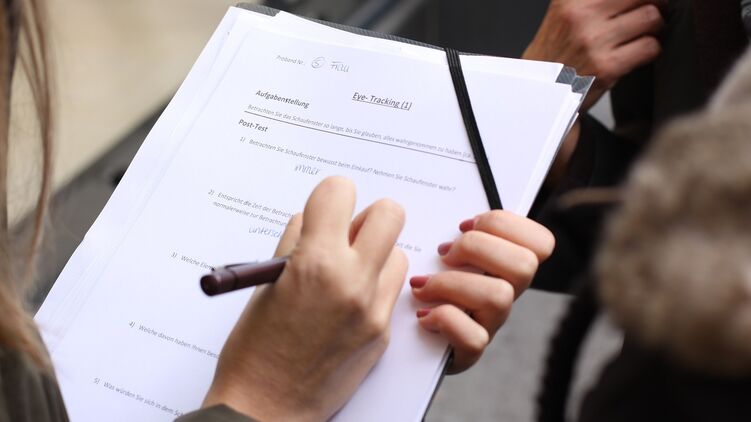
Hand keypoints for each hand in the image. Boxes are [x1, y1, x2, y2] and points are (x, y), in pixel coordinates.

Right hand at [203, 177, 407, 420]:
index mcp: (314, 262)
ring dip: (375, 256)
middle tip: (345, 237)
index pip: (340, 191)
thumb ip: (296, 244)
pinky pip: (390, 291)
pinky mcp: (383, 333)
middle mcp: (351, 281)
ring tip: (345, 276)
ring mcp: (373, 309)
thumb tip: (315, 220)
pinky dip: (374, 288)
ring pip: (397, 253)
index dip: (329, 198)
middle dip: (367, 218)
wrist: (267, 408)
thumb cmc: (254, 350)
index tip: (323, 212)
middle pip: (389, 213)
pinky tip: (348, 306)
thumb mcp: (265, 283)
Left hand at [411, 211, 553, 372]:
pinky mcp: (469, 352)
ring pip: (499, 297)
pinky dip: (444, 320)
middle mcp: (506, 294)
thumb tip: (452, 204)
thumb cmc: (423, 283)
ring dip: (452, 284)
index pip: (541, 243)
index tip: (466, 224)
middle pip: (524, 265)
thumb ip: (455, 230)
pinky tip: (423, 315)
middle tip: (444, 253)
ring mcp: (490, 324)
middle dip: (478, 248)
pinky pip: (474, 338)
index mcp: (504, 266)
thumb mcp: (442, 250)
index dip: (505, 225)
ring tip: (423, 285)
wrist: (406, 338)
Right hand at [524, 0, 664, 111]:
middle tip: (652, 11)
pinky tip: (638, 53)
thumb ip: (593, 1)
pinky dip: (650, 50)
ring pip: (651, 17)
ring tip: (645, 33)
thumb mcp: (565, 13)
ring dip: (655, 27)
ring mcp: (594, 41)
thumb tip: (631, 0)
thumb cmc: (556, 54)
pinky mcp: (606, 66)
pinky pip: (650, 47)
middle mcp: (581, 15)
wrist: (540, 93)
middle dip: (654, 3)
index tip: (641, 2)